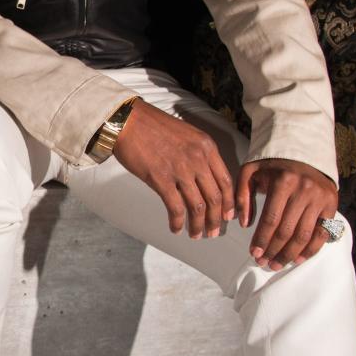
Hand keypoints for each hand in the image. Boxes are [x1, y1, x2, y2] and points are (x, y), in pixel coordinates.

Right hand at [113, 99, 235, 237]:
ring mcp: (180, 169)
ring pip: (198, 206)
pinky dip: (178, 222)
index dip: (228, 202)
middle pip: (215, 197)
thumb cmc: (152, 126)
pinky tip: (176, 229)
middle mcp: (198, 159)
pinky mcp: (161, 179)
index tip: (227, 216)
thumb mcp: (186, 134)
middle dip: (216, 219)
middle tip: (213, 232)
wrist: (127, 120)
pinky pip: (175, 207)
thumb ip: (198, 154)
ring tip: (196, 235)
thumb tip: (202, 178)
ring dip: (198, 225)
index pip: (226, 181)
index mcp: (206, 147)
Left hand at [235, 158, 336, 268]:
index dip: (261, 240)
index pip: (271, 219)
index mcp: (284, 181)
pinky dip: (311, 249)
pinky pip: (322, 233)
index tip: (253, 254)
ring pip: (304, 235)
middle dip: (273, 251)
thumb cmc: (272, 167)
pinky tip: (297, 259)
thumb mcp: (250, 172)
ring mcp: (320, 198)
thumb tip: (244, 224)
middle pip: (287, 230)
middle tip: (263, 263)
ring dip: (289, 255)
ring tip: (277, 265)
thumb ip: (242, 195)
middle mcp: (305, 190)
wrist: (303, 153)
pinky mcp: (331, 204)